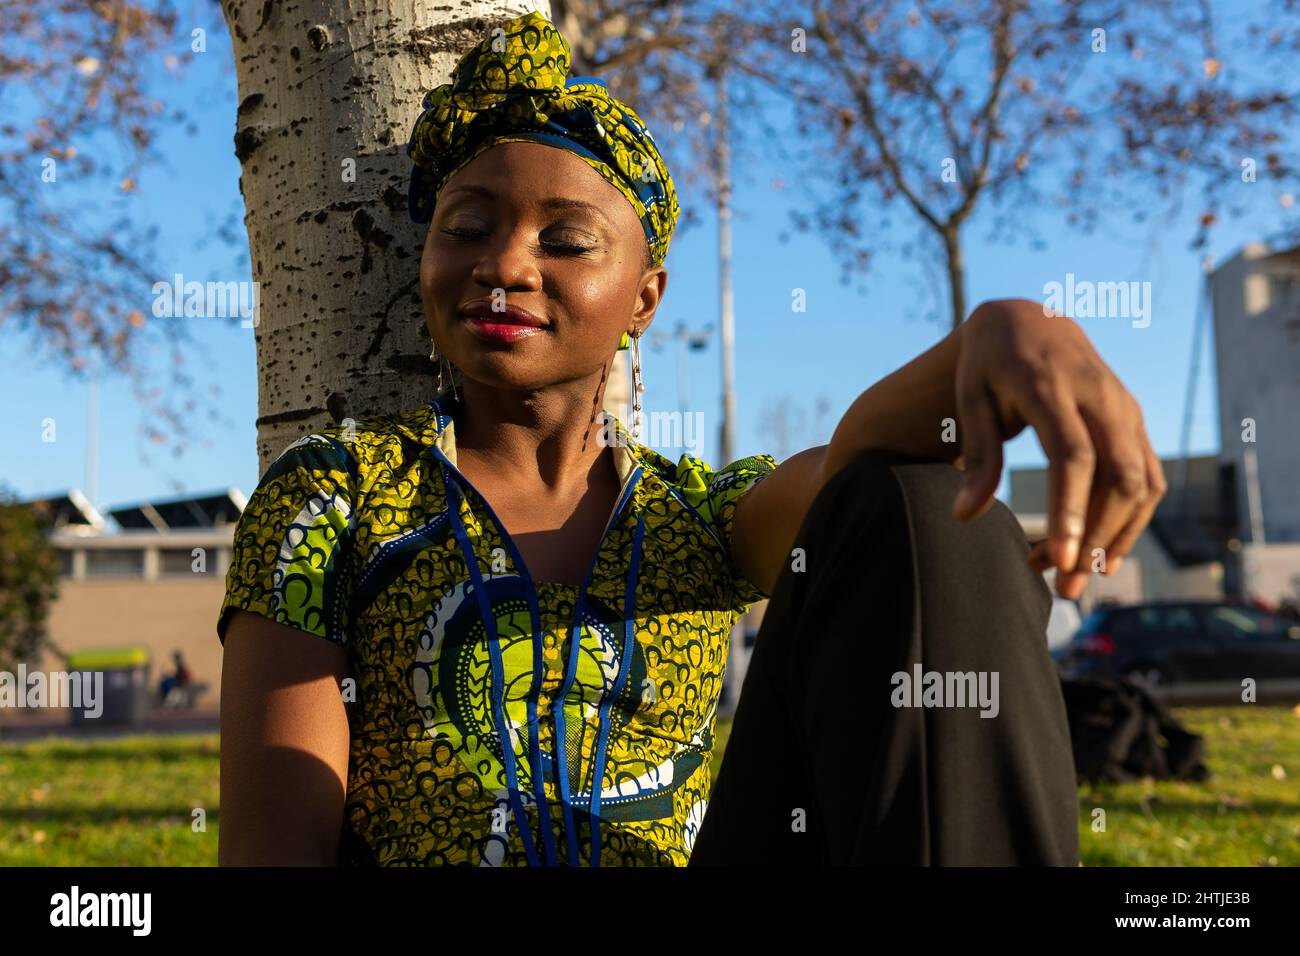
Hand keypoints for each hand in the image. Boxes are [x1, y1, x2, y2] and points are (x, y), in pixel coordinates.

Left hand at [949, 298, 1166, 598]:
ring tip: (1075, 578)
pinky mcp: (1135, 420)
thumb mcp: (970, 399)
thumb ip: (978, 456)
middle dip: (1096, 536)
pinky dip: (1133, 520)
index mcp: (1050, 386)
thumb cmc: (989, 366)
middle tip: (1064, 587)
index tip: (1060, 558)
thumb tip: (965, 516)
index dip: (1069, 508)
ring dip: (1115, 536)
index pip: (1073, 454)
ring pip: (1141, 481)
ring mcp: (1124, 407)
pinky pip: (1149, 476)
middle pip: (1117, 475)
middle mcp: (1099, 395)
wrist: (1027, 320)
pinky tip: (1104, 555)